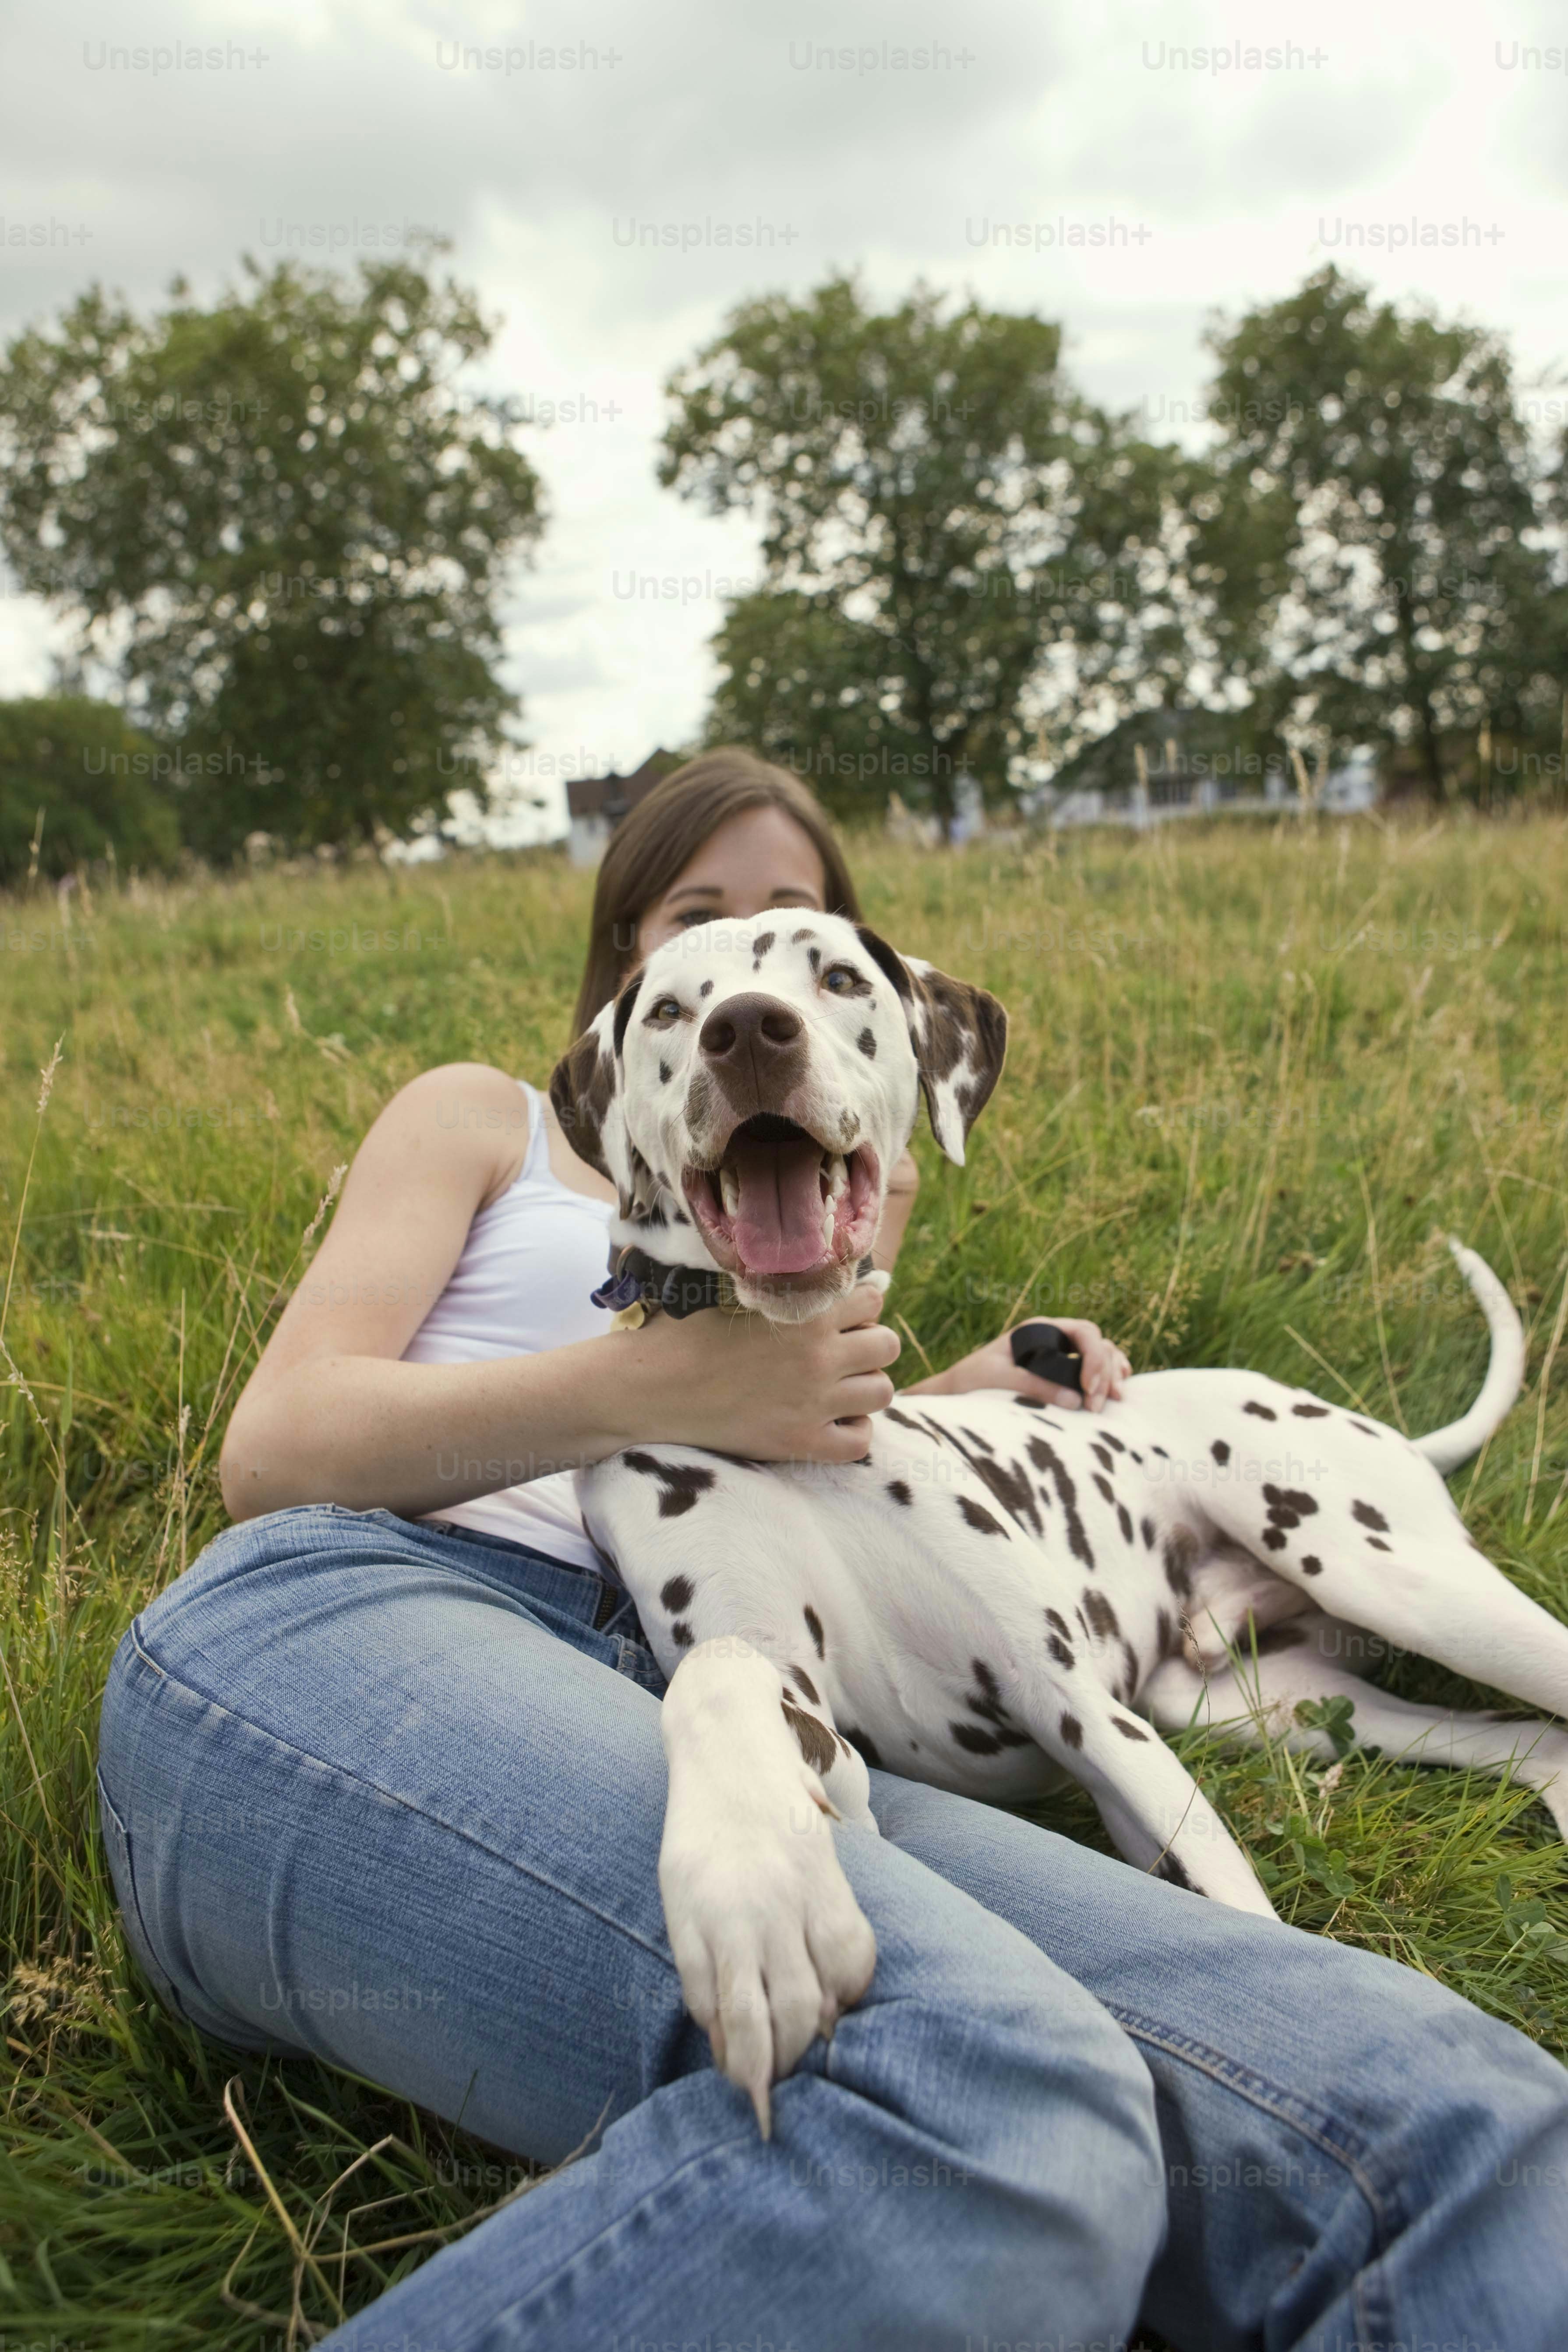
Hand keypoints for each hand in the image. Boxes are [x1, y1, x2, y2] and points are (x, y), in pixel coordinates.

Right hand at [628, 1280, 900, 1462]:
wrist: (652, 1388)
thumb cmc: (688, 1334)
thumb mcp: (739, 1295)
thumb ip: (787, 1287)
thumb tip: (836, 1281)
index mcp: (805, 1312)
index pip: (872, 1299)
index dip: (858, 1306)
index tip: (838, 1317)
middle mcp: (819, 1356)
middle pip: (887, 1345)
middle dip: (868, 1345)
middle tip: (840, 1353)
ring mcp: (813, 1403)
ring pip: (882, 1392)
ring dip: (864, 1387)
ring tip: (836, 1387)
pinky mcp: (800, 1443)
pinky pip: (860, 1442)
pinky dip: (853, 1432)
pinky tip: (829, 1422)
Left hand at [916, 1317, 1131, 1412]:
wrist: (958, 1391)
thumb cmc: (973, 1379)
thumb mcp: (999, 1379)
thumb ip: (1033, 1385)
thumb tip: (1076, 1401)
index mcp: (1040, 1329)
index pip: (1083, 1331)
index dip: (1094, 1357)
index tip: (1088, 1389)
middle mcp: (1055, 1337)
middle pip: (1097, 1345)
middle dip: (1104, 1373)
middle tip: (1096, 1407)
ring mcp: (1062, 1354)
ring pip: (1101, 1355)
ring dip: (1112, 1375)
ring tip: (1116, 1400)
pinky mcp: (1063, 1373)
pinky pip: (1095, 1369)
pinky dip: (1109, 1377)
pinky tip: (1117, 1389)